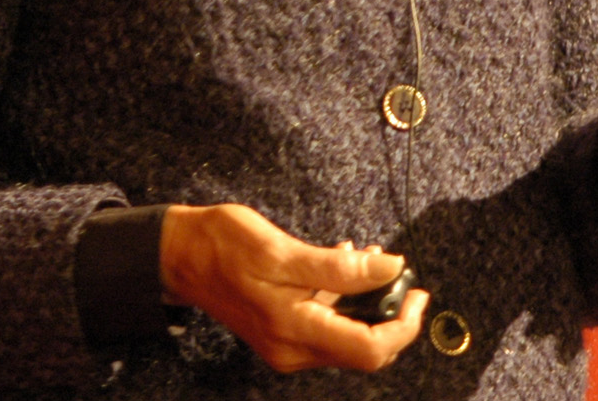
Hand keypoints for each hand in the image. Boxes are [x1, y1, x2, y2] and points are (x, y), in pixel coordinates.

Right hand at [158, 204, 429, 372]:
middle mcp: (292, 349)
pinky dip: (345, 300)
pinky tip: (345, 264)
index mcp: (294, 331)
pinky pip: (327, 325)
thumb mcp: (282, 250)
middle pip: (364, 351)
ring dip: (368, 305)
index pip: (370, 349)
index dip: (403, 326)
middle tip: (404, 279)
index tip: (417, 294)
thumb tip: (390, 268)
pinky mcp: (281, 332)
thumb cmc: (223, 245)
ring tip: (375, 260)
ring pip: (347, 337)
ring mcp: (286, 344)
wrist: (180, 255)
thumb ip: (339, 267)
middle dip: (390, 316)